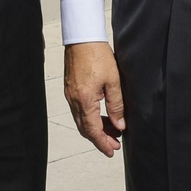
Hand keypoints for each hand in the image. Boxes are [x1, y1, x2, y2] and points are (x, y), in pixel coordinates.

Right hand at [64, 42, 124, 156]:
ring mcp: (70, 94)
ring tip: (112, 131)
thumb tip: (119, 126)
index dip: (102, 143)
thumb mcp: (113, 81)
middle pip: (85, 128)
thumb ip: (116, 106)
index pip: (93, 130)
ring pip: (81, 120)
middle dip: (99, 139)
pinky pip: (79, 110)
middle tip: (114, 145)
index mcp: (84, 100)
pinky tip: (101, 116)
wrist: (82, 38)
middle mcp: (74, 100)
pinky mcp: (70, 89)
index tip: (112, 152)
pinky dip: (90, 118)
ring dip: (95, 128)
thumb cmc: (97, 55)